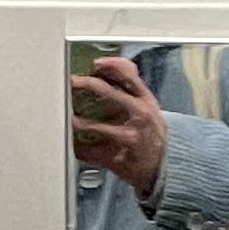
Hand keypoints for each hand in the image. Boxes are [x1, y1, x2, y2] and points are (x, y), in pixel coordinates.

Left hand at [70, 54, 167, 201]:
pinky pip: (91, 152)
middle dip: (86, 84)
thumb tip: (107, 64)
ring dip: (76, 122)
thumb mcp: (148, 105)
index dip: (110, 65)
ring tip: (66, 118)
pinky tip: (72, 143)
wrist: (162, 165)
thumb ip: (131, 85)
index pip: (129, 74)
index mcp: (145, 100)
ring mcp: (129, 137)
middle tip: (71, 83)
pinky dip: (78, 147)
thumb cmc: (150, 132)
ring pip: (95, 126)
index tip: (95, 64)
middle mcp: (139, 115)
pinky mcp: (118, 158)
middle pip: (109, 93)